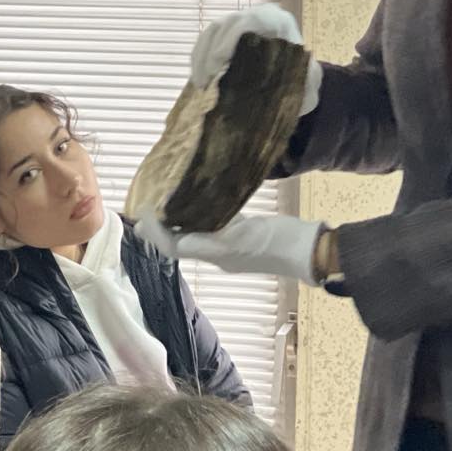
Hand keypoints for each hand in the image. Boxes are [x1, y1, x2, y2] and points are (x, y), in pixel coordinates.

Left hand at [137, 212, 324, 285]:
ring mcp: (231, 243)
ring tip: (165, 199)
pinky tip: (201, 195)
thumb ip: (208, 241)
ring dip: (178, 218)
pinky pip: (216, 221)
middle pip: (180, 239)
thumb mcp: (239, 241)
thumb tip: (176, 241)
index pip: (173, 245)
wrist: (309, 250)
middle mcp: (217, 252)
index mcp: (213, 255)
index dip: (154, 231)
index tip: (143, 210)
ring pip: (196, 230)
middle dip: (160, 226)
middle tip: (146, 205)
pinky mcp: (245, 232)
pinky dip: (203, 210)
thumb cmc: (275, 245)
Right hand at [188, 4, 321, 115]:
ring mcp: (238, 22)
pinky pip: (206, 40)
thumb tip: (297, 87)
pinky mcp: (226, 34)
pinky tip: (198, 78)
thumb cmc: (303, 74)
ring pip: (211, 31)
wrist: (297, 71)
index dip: (230, 38)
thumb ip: (308, 81)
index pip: (249, 19)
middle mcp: (255, 16)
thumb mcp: (310, 78)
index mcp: (277, 21)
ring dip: (200, 56)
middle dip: (209, 52)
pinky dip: (199, 58)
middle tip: (205, 81)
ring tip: (199, 84)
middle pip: (224, 24)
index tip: (220, 64)